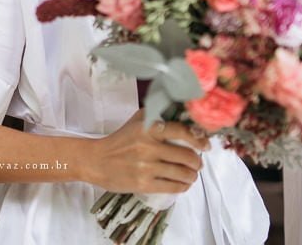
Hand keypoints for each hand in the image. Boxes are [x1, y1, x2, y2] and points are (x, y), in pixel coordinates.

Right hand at [83, 110, 210, 194]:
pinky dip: (182, 186)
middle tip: (198, 163)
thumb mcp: (136, 121)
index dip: (198, 139)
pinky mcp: (144, 184)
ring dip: (192, 175)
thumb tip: (182, 114)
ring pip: (182, 173)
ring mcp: (146, 167)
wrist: (97, 161)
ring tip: (192, 175)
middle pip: (186, 156)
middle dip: (197, 162)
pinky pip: (172, 187)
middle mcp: (148, 147)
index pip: (181, 131)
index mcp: (148, 128)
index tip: (205, 145)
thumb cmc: (119, 140)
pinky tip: (183, 184)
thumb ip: (156, 115)